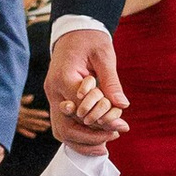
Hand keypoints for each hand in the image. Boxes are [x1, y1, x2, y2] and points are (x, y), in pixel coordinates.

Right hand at [16, 97, 49, 139]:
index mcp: (20, 111)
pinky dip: (27, 133)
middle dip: (41, 122)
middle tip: (49, 124)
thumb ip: (23, 99)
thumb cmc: (4, 103)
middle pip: (32, 121)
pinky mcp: (13, 127)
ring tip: (45, 129)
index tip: (47, 114)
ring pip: (28, 127)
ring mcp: (17, 124)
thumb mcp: (13, 100)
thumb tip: (32, 97)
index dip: (39, 114)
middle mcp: (19, 118)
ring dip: (37, 128)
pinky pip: (21, 131)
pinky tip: (34, 135)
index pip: (32, 113)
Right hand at [48, 22, 127, 145]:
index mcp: (63, 77)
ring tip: (105, 144)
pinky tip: (96, 139)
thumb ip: (111, 81)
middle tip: (114, 135)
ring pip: (61, 130)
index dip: (102, 120)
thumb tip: (122, 105)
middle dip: (91, 136)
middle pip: (66, 126)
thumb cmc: (90, 40)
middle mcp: (53, 91)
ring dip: (82, 141)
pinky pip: (63, 125)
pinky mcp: (57, 100)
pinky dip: (78, 136)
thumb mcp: (104, 55)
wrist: (74, 31)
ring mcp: (53, 97)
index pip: (81, 109)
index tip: (122, 125)